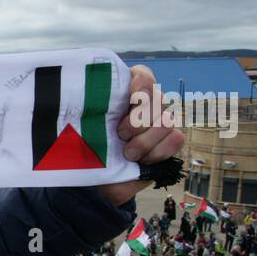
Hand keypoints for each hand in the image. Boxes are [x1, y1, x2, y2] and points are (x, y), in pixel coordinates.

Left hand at [97, 65, 185, 206]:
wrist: (98, 179)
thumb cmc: (88, 151)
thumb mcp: (80, 133)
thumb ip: (87, 117)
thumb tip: (89, 108)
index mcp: (123, 94)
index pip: (142, 76)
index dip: (141, 84)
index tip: (131, 98)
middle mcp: (144, 105)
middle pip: (157, 100)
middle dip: (138, 122)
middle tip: (120, 136)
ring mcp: (158, 123)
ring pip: (166, 121)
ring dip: (146, 140)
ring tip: (128, 153)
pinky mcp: (168, 142)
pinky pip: (176, 139)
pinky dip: (159, 151)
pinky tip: (144, 160)